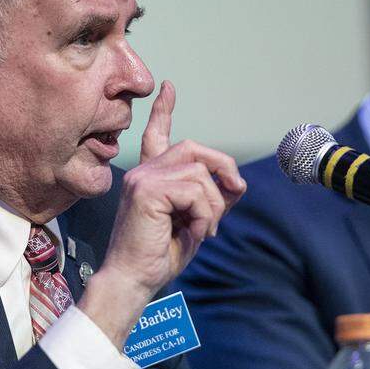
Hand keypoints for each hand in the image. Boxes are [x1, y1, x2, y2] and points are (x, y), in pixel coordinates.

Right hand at [80, 81, 245, 346]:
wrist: (133, 281)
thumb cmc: (157, 257)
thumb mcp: (194, 223)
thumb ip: (212, 199)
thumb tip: (236, 182)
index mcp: (149, 179)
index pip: (156, 136)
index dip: (164, 111)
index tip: (169, 87)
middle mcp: (143, 173)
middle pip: (193, 149)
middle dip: (222, 167)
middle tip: (236, 191)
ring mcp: (142, 179)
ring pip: (199, 173)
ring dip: (214, 204)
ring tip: (205, 229)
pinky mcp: (147, 191)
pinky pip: (194, 190)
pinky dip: (205, 213)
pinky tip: (196, 232)